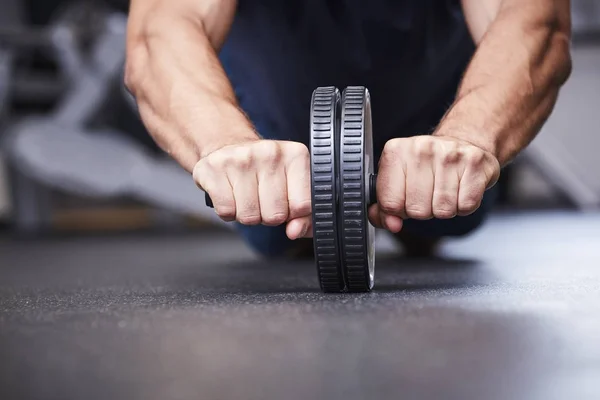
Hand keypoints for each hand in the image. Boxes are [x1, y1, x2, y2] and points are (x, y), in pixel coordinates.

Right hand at [194, 140, 311, 239]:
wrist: (229, 145)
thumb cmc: (265, 171)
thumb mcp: (295, 188)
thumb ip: (306, 216)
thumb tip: (294, 231)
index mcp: (296, 155)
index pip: (302, 206)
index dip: (293, 214)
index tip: (286, 203)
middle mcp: (269, 152)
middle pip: (275, 214)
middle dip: (268, 216)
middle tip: (263, 199)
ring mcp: (240, 158)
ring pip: (249, 216)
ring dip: (248, 215)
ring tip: (247, 196)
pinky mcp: (213, 168)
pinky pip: (226, 212)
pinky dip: (228, 212)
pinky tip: (231, 195)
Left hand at [369, 135, 500, 231]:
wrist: (463, 143)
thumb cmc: (427, 165)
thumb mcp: (397, 180)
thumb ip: (385, 207)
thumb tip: (391, 224)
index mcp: (396, 152)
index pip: (390, 203)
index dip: (398, 211)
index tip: (404, 201)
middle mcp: (421, 148)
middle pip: (417, 210)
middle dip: (422, 211)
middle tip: (428, 194)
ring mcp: (449, 154)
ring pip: (442, 210)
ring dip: (444, 209)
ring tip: (444, 190)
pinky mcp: (474, 162)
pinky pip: (465, 205)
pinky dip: (463, 206)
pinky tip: (459, 189)